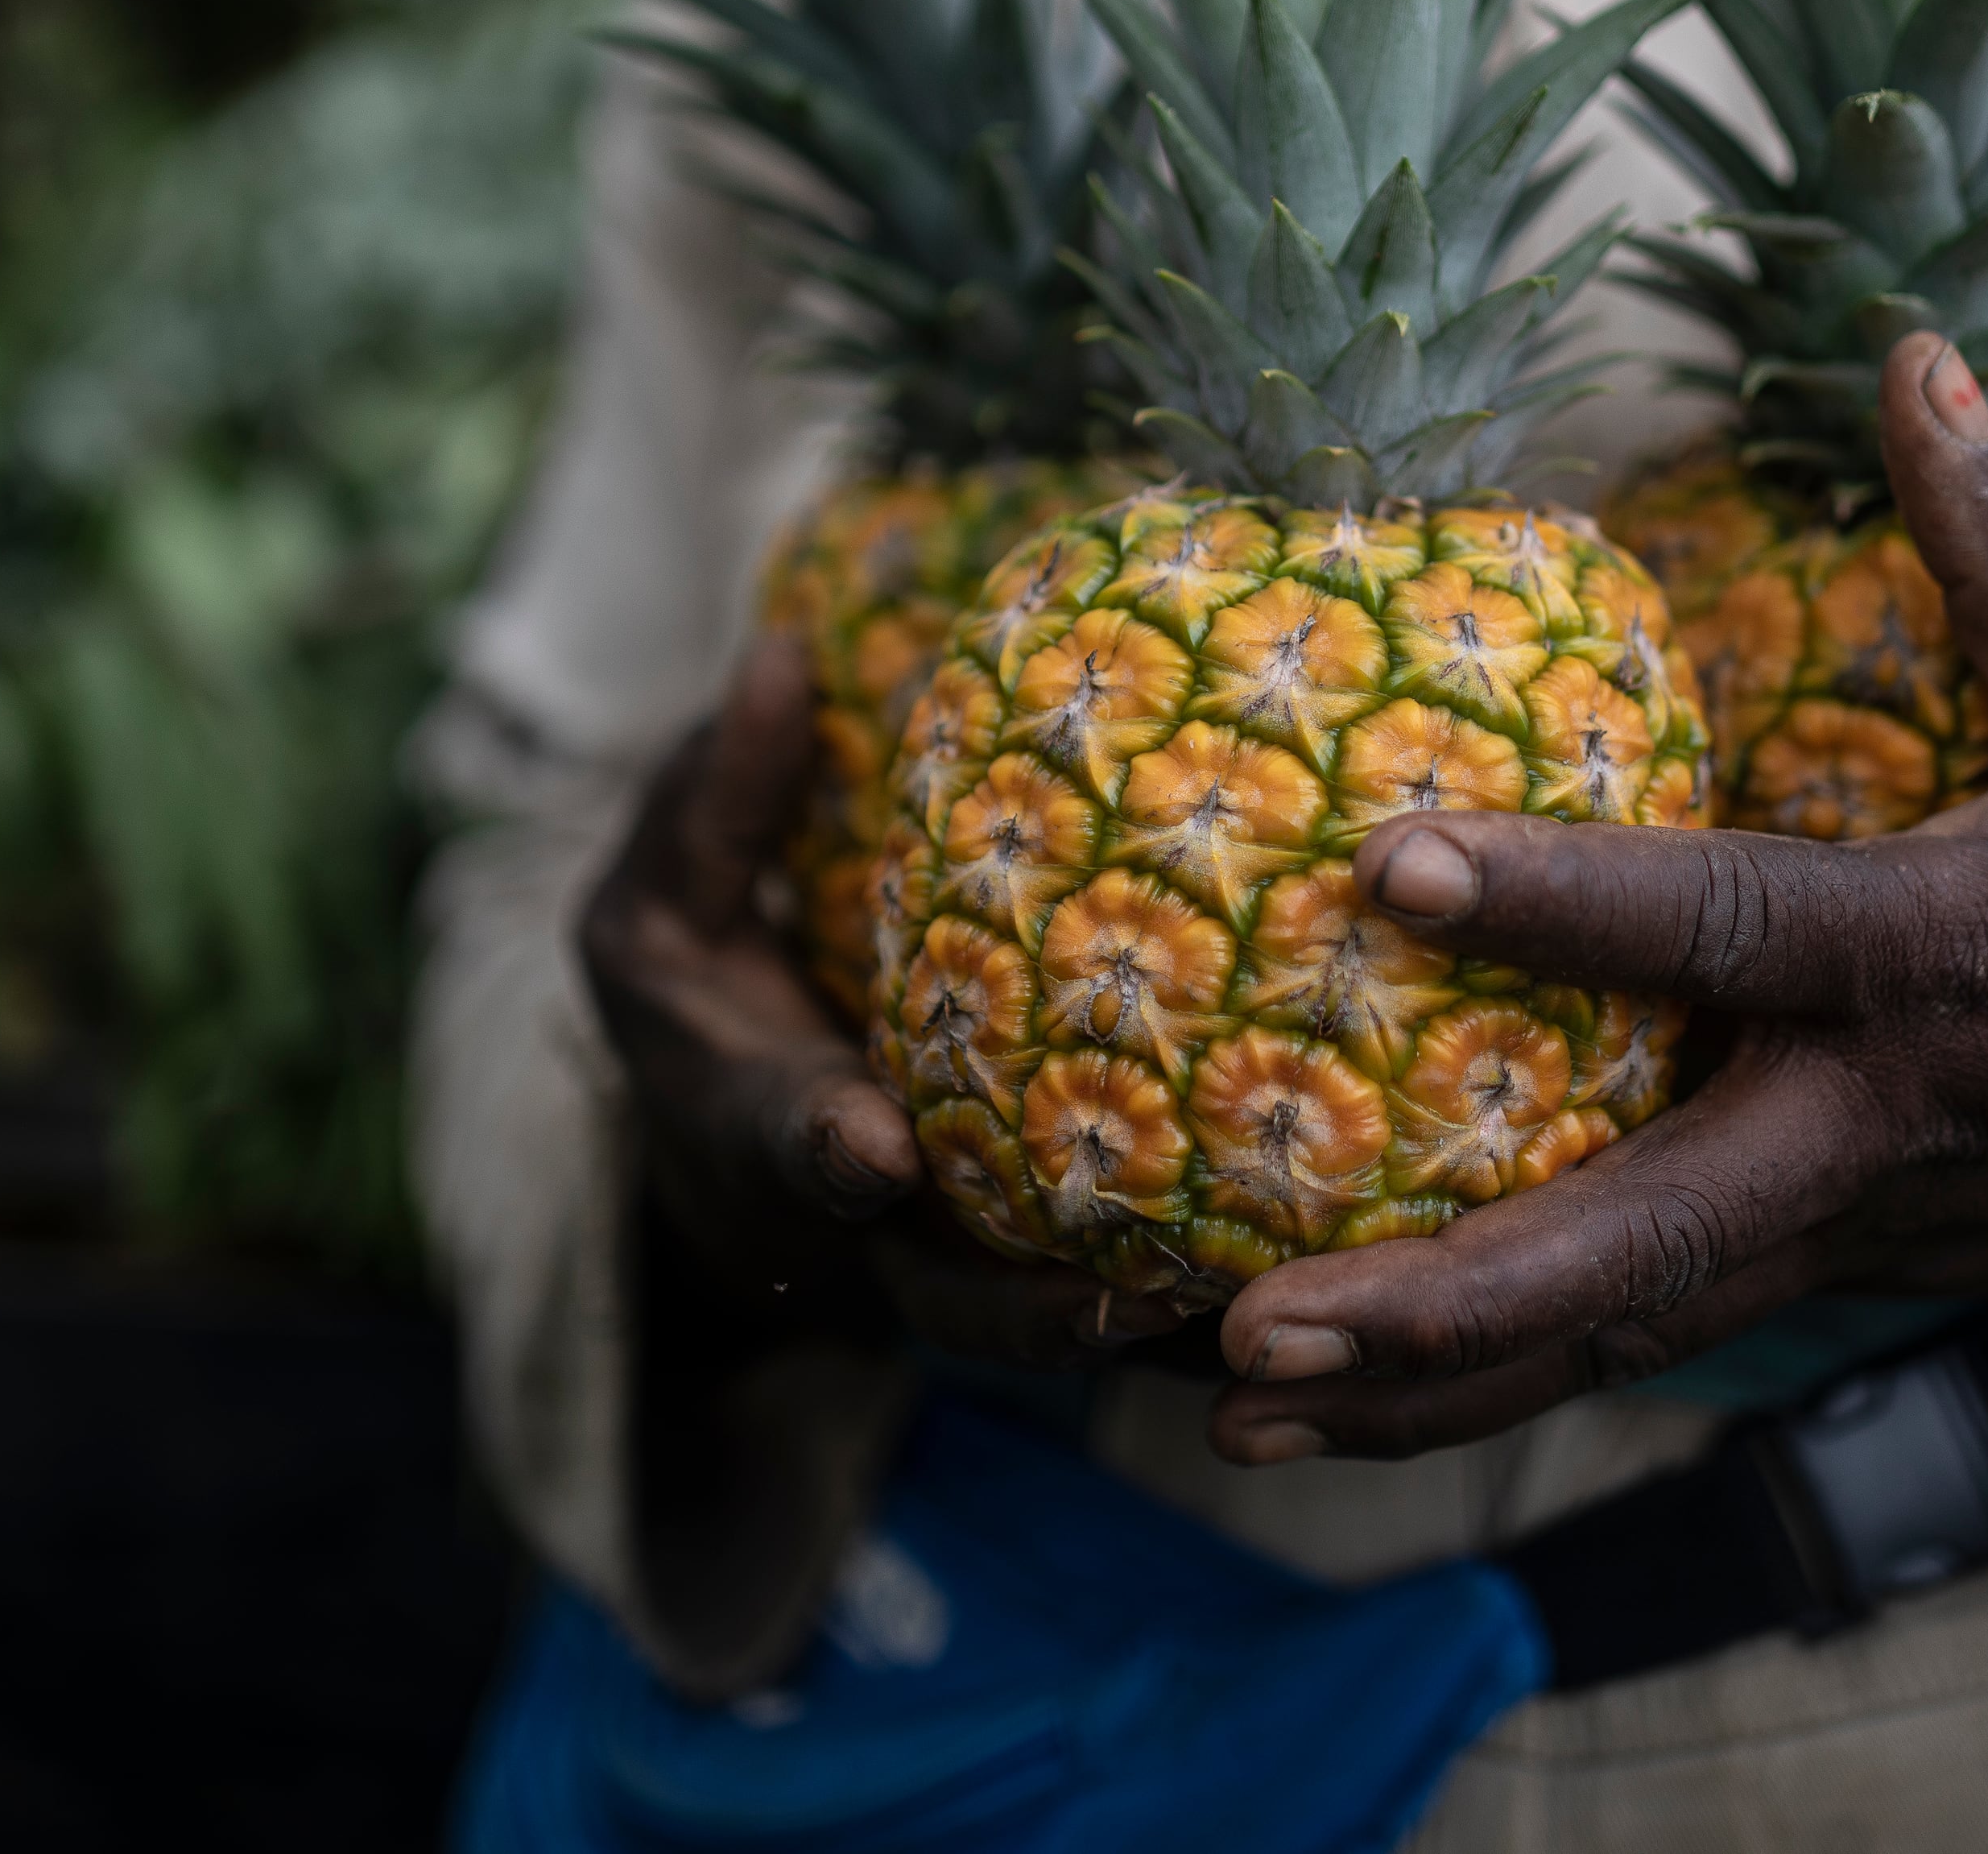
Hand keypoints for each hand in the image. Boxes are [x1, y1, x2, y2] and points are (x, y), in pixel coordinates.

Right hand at [577, 633, 1189, 1364]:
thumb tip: (782, 659)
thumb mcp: (662, 907)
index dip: (823, 1146)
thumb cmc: (704, 1005)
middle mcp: (879, 1222)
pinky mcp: (1047, 1265)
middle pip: (947, 1300)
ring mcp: (966, 1263)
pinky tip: (1325, 1265)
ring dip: (1150, 1330)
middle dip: (1028, 1313)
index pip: (787, 1139)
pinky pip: (1127, 1305)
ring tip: (1252, 1303)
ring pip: (1060, 1328)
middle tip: (1129, 1298)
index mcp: (766, 1125)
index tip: (872, 1142)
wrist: (742, 1132)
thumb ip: (715, 806)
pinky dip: (1207, 1309)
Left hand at [1206, 335, 1987, 1462]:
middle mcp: (1889, 1125)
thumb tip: (1905, 350)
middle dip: (1449, 1305)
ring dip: (1438, 1387)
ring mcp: (1872, 1229)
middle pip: (1648, 1241)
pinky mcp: (1863, 1272)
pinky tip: (1362, 1401)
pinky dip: (1515, 1372)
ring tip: (1224, 1411)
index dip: (1559, 900)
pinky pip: (1669, 1324)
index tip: (1390, 867)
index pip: (1729, 930)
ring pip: (1635, 1323)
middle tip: (1248, 1339)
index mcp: (1952, 961)